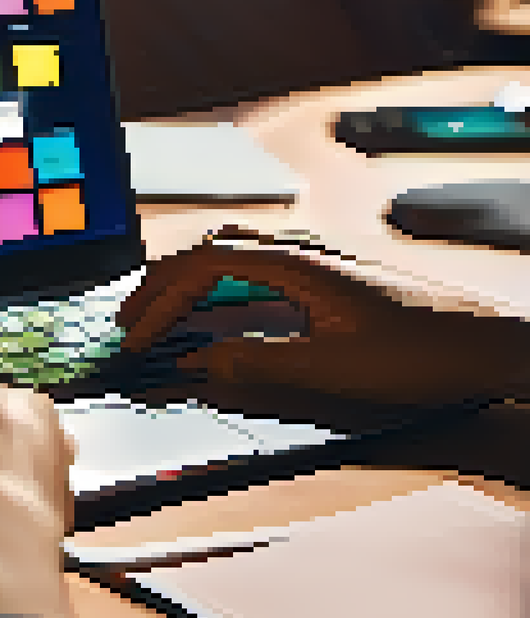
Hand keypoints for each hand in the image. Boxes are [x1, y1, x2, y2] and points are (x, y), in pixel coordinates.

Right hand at [117, 246, 529, 423]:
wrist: (489, 342)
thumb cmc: (418, 354)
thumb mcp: (331, 368)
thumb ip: (257, 363)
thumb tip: (196, 362)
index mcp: (294, 263)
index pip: (202, 268)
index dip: (159, 302)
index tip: (134, 338)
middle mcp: (301, 248)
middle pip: (208, 250)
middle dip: (161, 285)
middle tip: (129, 322)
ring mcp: (316, 256)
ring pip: (231, 249)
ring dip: (188, 278)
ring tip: (161, 308)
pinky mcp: (329, 271)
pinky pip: (255, 261)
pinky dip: (219, 279)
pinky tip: (221, 304)